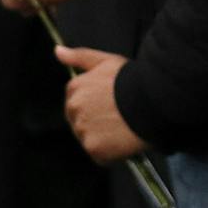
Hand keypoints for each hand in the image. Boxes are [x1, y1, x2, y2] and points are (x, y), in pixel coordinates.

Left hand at [54, 45, 144, 161]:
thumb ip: (79, 56)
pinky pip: (100, 156)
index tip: (111, 104)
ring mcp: (82, 131)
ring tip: (123, 128)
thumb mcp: (106, 61)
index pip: (77, 102)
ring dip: (104, 138)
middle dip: (96, 122)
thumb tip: (57, 51)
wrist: (150, 101)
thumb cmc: (131, 80)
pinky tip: (124, 141)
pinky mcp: (94, 149)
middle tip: (118, 117)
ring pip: (90, 139)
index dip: (96, 104)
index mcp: (74, 89)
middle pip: (81, 122)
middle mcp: (74, 110)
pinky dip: (111, 153)